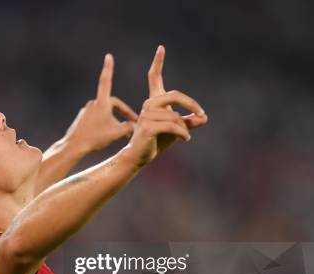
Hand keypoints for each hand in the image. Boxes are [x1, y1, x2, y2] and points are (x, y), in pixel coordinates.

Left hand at [64, 54, 137, 152]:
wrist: (73, 147)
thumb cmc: (95, 138)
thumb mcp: (117, 133)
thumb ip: (129, 127)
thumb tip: (135, 125)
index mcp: (101, 103)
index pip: (106, 81)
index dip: (108, 68)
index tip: (108, 56)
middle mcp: (93, 104)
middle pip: (113, 104)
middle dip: (124, 112)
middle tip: (133, 123)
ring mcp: (87, 111)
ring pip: (106, 113)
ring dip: (115, 120)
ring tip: (122, 134)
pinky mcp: (83, 119)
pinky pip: (98, 118)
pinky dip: (106, 124)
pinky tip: (109, 136)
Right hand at [125, 45, 207, 165]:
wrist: (139, 156)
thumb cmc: (156, 142)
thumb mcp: (176, 130)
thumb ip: (189, 122)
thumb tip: (204, 118)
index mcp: (153, 102)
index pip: (154, 78)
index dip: (158, 63)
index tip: (161, 48)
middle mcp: (148, 105)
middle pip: (174, 96)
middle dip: (191, 105)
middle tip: (202, 114)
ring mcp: (146, 115)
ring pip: (175, 116)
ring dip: (185, 127)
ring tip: (186, 136)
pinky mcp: (147, 127)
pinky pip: (173, 126)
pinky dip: (183, 133)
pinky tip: (186, 139)